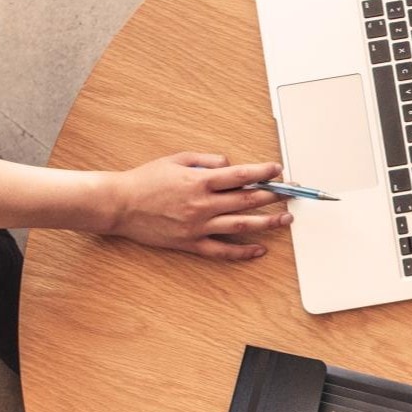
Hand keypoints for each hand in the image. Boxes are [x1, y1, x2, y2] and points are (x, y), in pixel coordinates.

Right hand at [100, 153, 290, 261]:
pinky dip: (243, 252)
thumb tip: (230, 164)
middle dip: (274, 196)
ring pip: (241, 225)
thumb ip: (206, 160)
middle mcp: (202, 204)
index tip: (278, 170)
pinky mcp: (191, 243)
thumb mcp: (176, 160)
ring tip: (286, 220)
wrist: (119, 205)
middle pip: (247, 200)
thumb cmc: (145, 180)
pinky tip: (260, 250)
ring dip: (268, 223)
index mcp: (199, 181)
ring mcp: (198, 226)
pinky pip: (222, 251)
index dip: (263, 172)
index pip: (240, 175)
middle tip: (293, 194)